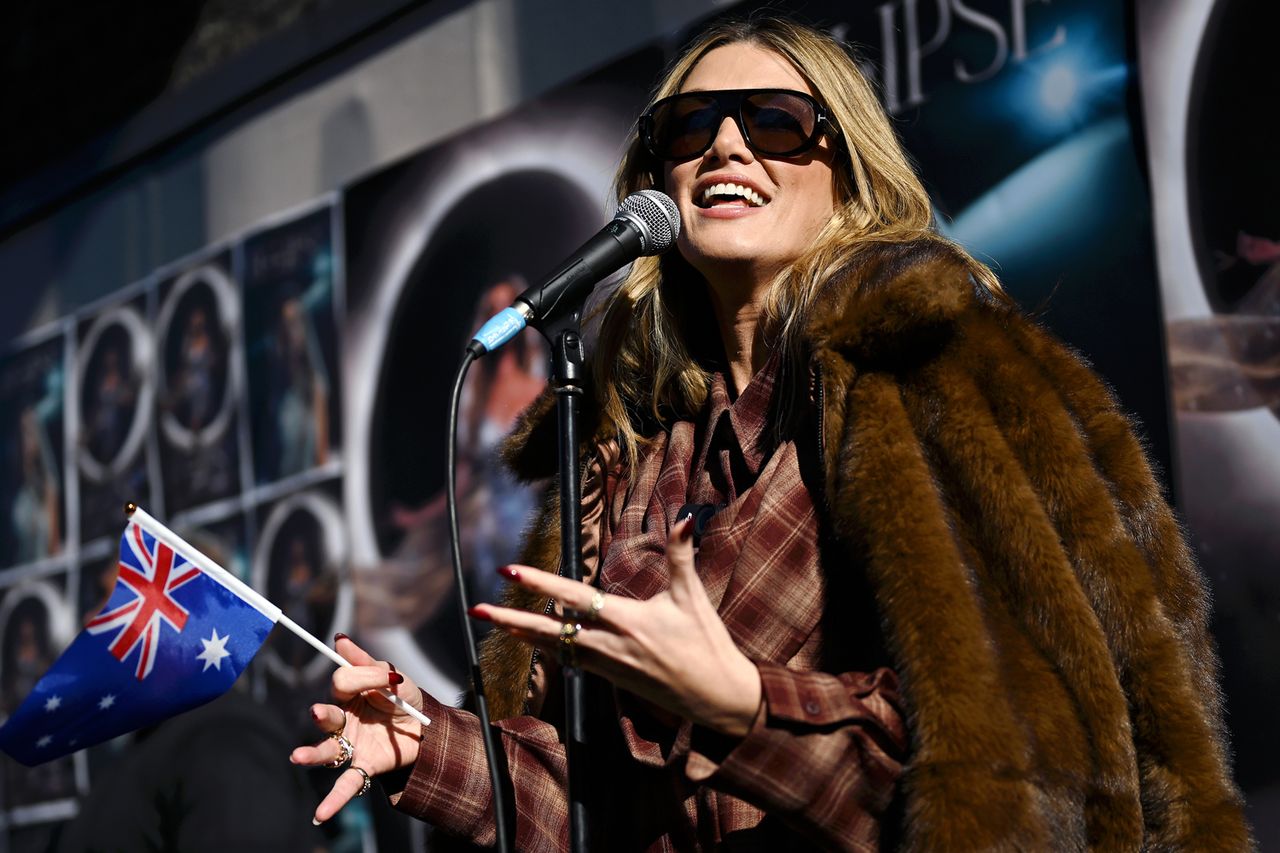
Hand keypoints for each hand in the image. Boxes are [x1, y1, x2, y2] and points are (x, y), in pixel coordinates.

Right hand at [290, 636, 425, 823]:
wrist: (430, 729)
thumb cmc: (405, 699)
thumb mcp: (394, 678)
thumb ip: (367, 663)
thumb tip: (339, 639)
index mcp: (350, 695)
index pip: (342, 683)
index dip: (360, 679)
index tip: (385, 679)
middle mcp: (345, 720)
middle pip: (327, 717)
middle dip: (322, 715)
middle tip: (318, 713)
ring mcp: (352, 745)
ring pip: (328, 750)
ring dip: (313, 754)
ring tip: (298, 757)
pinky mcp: (365, 766)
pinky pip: (347, 784)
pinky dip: (333, 800)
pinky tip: (320, 814)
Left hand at [471, 518, 762, 736]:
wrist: (715, 695)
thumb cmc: (706, 643)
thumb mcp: (692, 595)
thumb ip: (682, 553)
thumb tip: (686, 515)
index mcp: (625, 620)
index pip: (572, 597)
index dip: (538, 582)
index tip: (508, 571)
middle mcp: (609, 644)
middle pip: (549, 631)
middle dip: (511, 620)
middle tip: (475, 610)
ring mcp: (607, 664)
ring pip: (555, 648)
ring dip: (525, 634)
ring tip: (495, 623)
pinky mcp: (611, 677)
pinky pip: (571, 660)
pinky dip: (550, 649)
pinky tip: (535, 641)